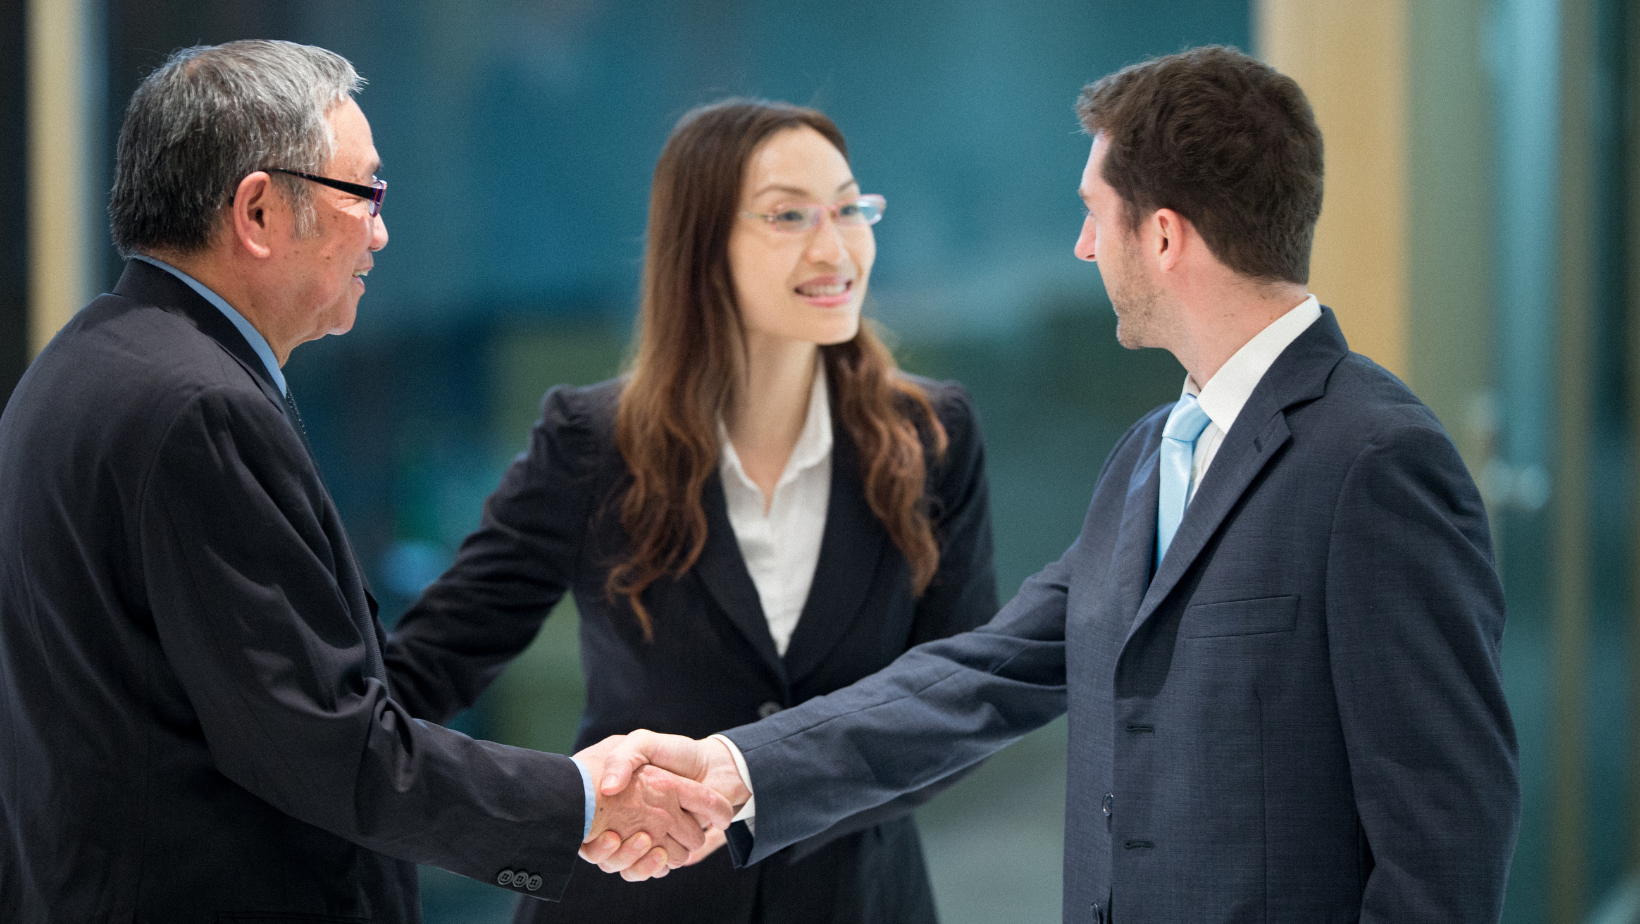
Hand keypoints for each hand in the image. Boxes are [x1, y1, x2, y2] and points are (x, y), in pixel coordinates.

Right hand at [573, 736, 732, 880]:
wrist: (714, 767)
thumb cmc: (676, 753)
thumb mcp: (643, 743)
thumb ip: (623, 758)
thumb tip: (609, 788)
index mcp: (615, 801)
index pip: (586, 830)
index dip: (587, 836)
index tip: (598, 827)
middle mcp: (626, 823)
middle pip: (605, 852)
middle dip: (612, 847)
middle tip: (616, 834)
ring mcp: (646, 840)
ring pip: (625, 865)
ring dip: (633, 857)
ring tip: (644, 838)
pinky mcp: (665, 853)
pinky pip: (649, 872)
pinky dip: (652, 867)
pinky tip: (659, 853)